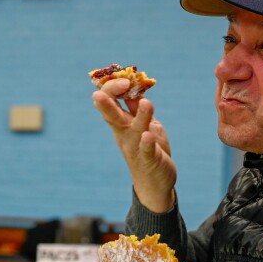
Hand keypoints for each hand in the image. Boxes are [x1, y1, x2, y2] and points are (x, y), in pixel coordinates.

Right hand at [92, 78, 176, 212]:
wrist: (154, 182)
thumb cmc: (149, 150)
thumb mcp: (144, 125)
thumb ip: (137, 109)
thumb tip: (134, 89)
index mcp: (121, 123)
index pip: (109, 101)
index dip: (113, 88)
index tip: (125, 79)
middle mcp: (124, 133)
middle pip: (111, 114)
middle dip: (109, 100)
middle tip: (115, 85)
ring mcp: (135, 146)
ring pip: (134, 129)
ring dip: (141, 116)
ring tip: (147, 103)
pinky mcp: (148, 159)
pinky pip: (146, 150)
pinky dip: (147, 143)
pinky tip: (148, 136)